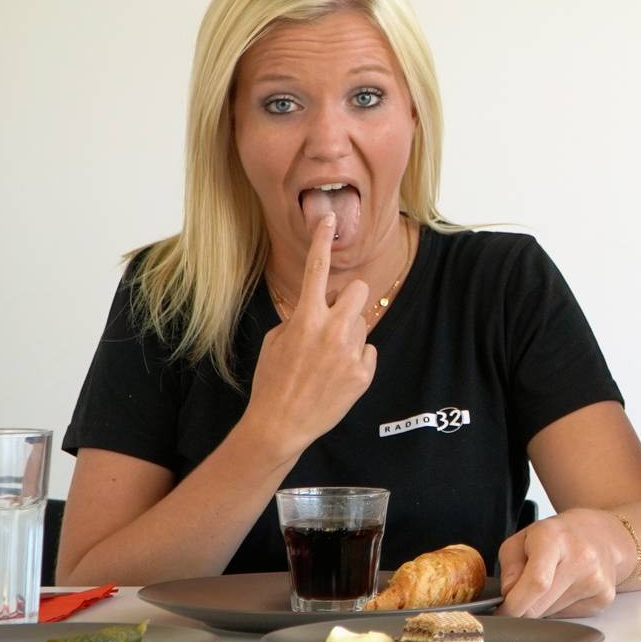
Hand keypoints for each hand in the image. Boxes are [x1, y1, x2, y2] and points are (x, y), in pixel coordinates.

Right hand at [240, 214, 377, 458]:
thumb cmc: (273, 381)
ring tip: (328, 358)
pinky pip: (367, 352)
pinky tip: (337, 376)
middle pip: (359, 290)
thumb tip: (318, 307)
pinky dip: (356, 360)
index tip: (328, 217)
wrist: (281, 424)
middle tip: (335, 317)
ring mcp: (350, 352)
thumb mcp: (277, 341)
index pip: (316, 269)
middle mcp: (331, 330)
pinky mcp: (363, 373)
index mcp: (305, 318)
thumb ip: (300, 318)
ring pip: (362, 323)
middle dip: (349, 299)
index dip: (322, 240)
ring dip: (349, 333)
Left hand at [496, 508, 631, 617]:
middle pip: (541, 605)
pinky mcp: (604, 597)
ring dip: (542, 607)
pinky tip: (566, 589)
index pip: (536, 582)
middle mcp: (581, 558)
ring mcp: (596, 580)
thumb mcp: (525, 538)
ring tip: (551, 584)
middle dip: (523, 609)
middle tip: (521, 597)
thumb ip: (510, 566)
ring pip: (552, 615)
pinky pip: (568, 617)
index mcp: (555, 538)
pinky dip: (560, 609)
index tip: (502, 611)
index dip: (514, 604)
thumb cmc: (561, 536)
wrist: (605, 536)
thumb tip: (508, 595)